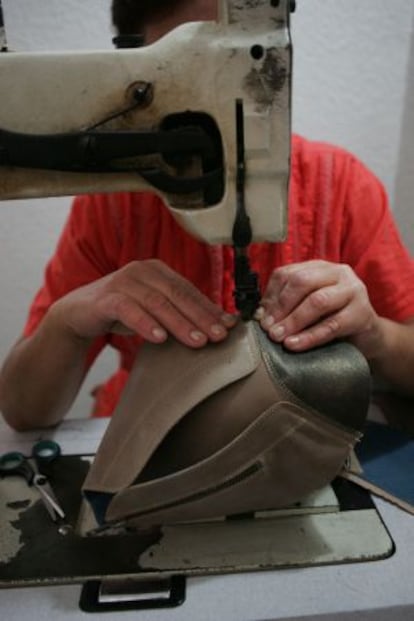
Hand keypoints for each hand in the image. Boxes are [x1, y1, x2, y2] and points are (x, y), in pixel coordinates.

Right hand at [51, 260, 236, 347]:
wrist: (79, 314)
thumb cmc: (123, 311)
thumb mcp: (154, 310)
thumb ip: (181, 312)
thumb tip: (222, 324)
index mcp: (158, 271)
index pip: (189, 290)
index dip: (209, 309)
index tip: (228, 327)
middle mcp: (142, 271)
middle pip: (177, 295)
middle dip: (200, 317)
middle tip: (217, 336)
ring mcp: (123, 282)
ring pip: (156, 303)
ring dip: (179, 323)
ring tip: (196, 341)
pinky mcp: (106, 298)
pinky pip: (128, 310)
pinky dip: (145, 324)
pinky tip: (159, 338)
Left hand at [257, 260, 383, 358]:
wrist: (368, 337)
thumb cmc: (333, 319)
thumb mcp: (308, 308)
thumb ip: (287, 306)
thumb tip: (260, 315)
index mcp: (319, 267)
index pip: (288, 273)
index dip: (270, 295)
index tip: (260, 317)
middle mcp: (338, 273)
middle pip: (302, 282)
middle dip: (281, 306)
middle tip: (268, 328)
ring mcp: (353, 291)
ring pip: (318, 301)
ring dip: (293, 321)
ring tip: (278, 337)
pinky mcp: (362, 313)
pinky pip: (331, 326)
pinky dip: (309, 337)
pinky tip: (294, 345)